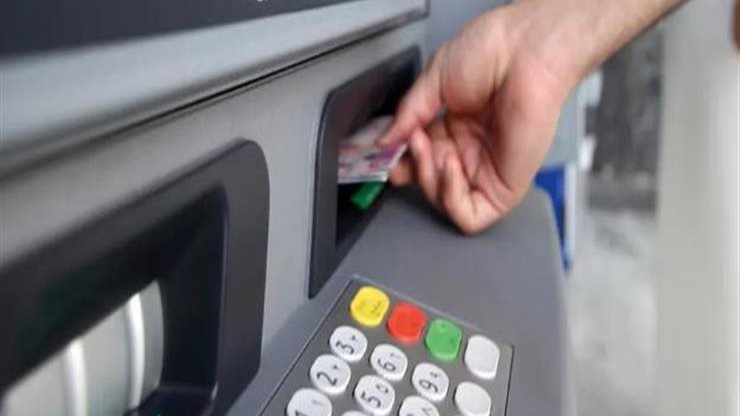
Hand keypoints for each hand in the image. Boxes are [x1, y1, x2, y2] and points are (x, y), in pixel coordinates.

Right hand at [380, 4, 569, 233]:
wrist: (524, 50)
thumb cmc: (493, 52)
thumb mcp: (433, 80)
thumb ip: (407, 115)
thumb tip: (383, 142)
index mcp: (454, 127)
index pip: (419, 159)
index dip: (400, 160)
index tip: (383, 153)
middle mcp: (470, 151)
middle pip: (428, 183)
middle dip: (412, 167)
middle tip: (407, 144)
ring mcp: (487, 169)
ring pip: (444, 203)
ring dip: (428, 180)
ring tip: (429, 149)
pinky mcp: (505, 186)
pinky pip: (471, 216)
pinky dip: (451, 199)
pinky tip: (448, 167)